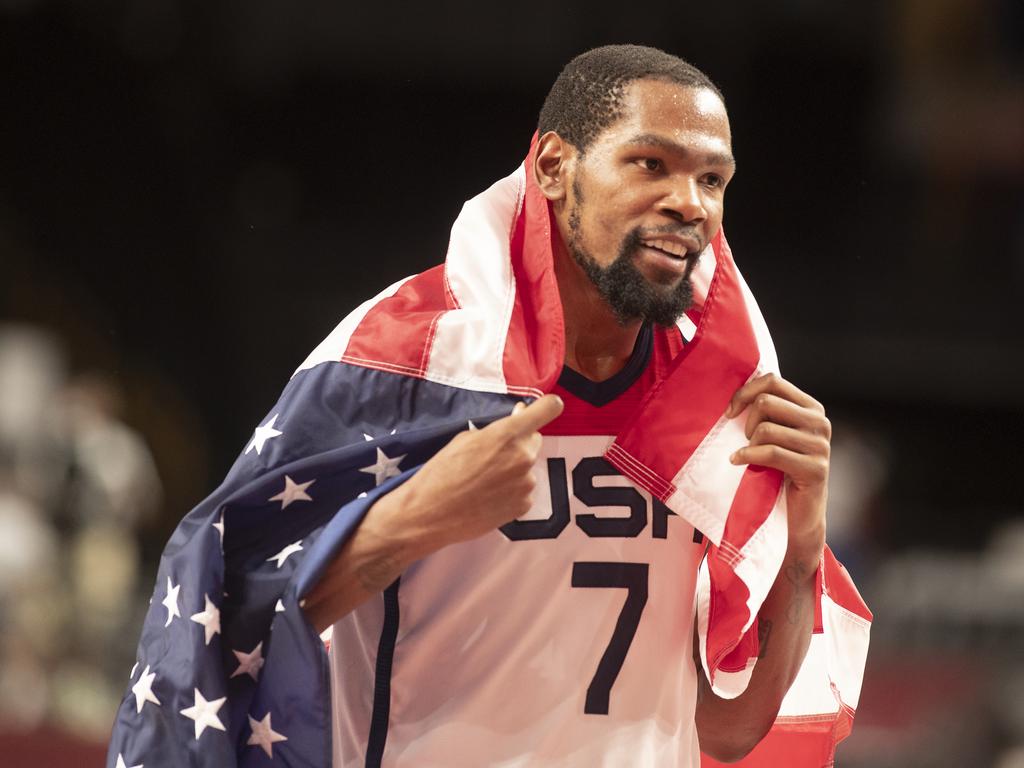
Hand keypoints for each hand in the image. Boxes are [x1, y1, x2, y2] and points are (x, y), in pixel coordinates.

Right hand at [302, 394, 564, 629]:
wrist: (430, 514)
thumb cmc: (441, 472)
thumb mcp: (464, 440)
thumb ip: (495, 430)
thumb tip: (516, 420)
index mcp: (507, 435)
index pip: (548, 409)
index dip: (547, 406)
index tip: (544, 407)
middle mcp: (523, 458)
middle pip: (535, 439)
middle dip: (520, 441)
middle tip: (494, 450)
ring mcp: (526, 484)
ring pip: (527, 466)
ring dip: (513, 468)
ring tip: (484, 479)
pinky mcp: (524, 506)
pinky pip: (523, 489)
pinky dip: (511, 489)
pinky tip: (488, 495)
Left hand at [725, 373, 829, 554]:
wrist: (799, 514)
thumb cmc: (779, 470)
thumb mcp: (774, 434)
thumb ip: (766, 412)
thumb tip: (737, 392)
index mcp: (811, 407)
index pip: (773, 381)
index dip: (745, 392)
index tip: (730, 412)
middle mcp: (820, 422)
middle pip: (767, 402)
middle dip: (746, 421)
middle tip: (744, 440)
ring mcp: (820, 445)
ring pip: (766, 429)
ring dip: (748, 444)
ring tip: (748, 455)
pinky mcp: (815, 468)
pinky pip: (771, 453)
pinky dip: (747, 456)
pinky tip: (737, 461)